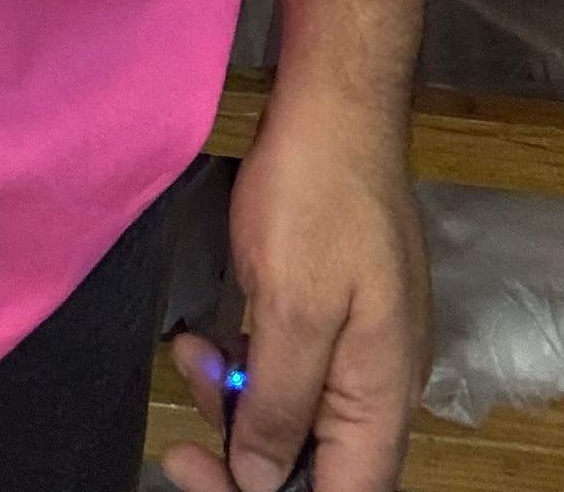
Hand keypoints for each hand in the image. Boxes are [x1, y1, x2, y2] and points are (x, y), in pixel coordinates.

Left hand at [162, 86, 429, 491]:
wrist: (334, 109)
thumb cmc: (318, 198)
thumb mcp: (291, 308)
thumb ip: (279, 402)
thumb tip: (262, 480)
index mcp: (381, 396)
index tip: (203, 471)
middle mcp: (378, 385)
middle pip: (314, 463)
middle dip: (243, 454)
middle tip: (182, 436)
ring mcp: (357, 348)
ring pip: (293, 416)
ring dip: (235, 404)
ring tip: (189, 359)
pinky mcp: (330, 314)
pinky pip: (287, 368)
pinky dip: (244, 365)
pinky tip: (205, 340)